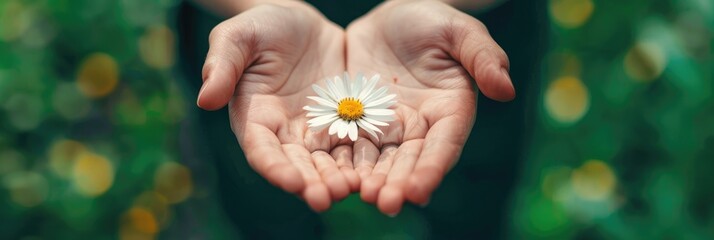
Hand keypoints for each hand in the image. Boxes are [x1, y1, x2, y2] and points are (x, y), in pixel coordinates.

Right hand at [196, 2, 358, 211]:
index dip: (274, 167)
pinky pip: (353, 145)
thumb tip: (205, 99)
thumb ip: (223, 64)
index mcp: (254, 118)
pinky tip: (374, 170)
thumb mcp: (239, 36)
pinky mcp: (343, 122)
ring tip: (353, 189)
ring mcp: (315, 130)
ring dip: (337, 178)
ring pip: (326, 162)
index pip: (261, 150)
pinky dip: (360, 160)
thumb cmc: (263, 26)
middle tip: (326, 197)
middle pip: (296, 165)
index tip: (290, 182)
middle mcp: (284, 133)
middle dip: (310, 182)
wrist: (302, 23)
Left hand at [345, 0, 514, 214]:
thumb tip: (506, 90)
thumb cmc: (431, 18)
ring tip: (363, 197)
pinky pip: (353, 145)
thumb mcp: (458, 30)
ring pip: (382, 159)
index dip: (432, 168)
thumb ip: (483, 56)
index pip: (444, 144)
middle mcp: (421, 126)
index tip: (419, 190)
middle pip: (411, 160)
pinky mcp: (361, 121)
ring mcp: (390, 126)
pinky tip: (338, 177)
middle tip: (385, 204)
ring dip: (373, 180)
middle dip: (400, 183)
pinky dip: (348, 162)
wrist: (392, 15)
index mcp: (450, 110)